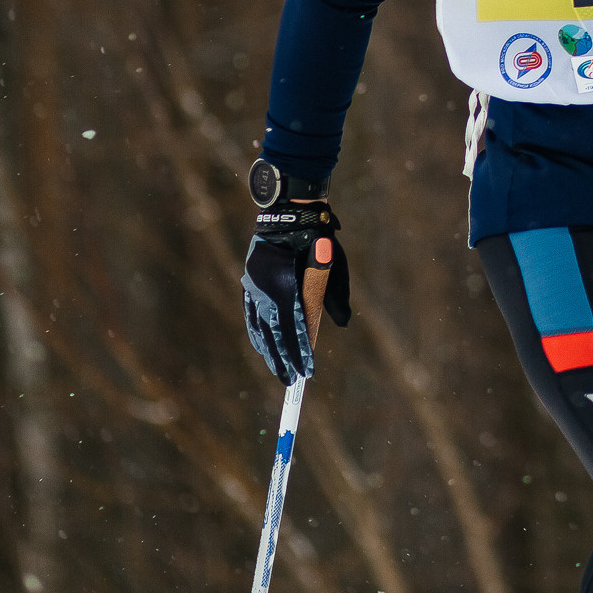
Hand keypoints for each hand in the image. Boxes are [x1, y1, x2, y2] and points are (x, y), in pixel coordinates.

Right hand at [242, 202, 350, 382]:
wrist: (287, 210)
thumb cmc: (317, 236)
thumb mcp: (333, 262)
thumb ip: (334, 294)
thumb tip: (342, 323)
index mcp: (284, 284)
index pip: (293, 327)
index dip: (300, 351)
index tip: (308, 371)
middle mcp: (264, 288)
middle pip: (273, 333)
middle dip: (283, 358)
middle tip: (291, 382)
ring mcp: (253, 286)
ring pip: (259, 326)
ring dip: (268, 350)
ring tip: (277, 370)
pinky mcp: (249, 282)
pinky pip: (251, 314)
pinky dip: (257, 332)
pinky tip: (261, 345)